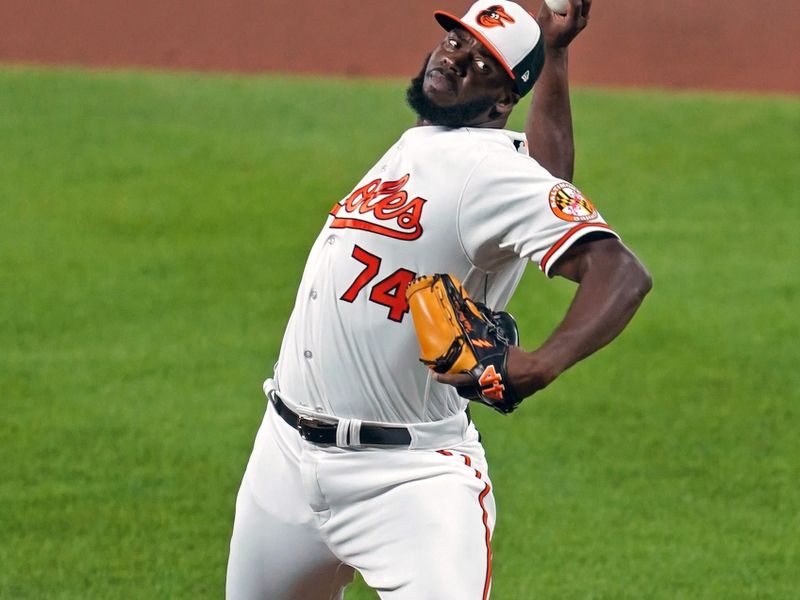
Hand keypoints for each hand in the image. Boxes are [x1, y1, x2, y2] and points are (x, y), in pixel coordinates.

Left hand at [432, 346, 557, 404]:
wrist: (537, 372)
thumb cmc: (518, 358)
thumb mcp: (499, 352)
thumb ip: (486, 353)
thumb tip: (478, 345)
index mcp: (482, 378)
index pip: (457, 380)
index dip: (444, 378)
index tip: (434, 375)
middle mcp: (484, 391)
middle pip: (463, 391)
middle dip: (456, 385)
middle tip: (453, 376)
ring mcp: (493, 398)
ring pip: (475, 396)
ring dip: (470, 389)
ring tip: (471, 379)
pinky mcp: (501, 402)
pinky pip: (487, 398)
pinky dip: (484, 391)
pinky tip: (488, 383)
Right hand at [537, 0, 591, 49]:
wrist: (557, 46)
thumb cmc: (548, 32)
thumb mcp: (544, 18)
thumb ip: (547, 3)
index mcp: (572, 23)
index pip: (576, 4)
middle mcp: (581, 21)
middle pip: (587, 0)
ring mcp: (585, 19)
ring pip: (587, 1)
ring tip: (568, 0)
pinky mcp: (585, 16)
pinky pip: (585, 3)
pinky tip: (570, 1)